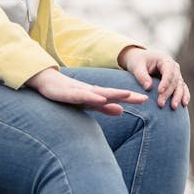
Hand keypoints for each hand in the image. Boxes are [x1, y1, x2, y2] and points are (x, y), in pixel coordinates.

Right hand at [25, 68, 146, 115]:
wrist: (46, 82)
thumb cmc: (68, 93)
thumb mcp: (88, 103)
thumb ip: (104, 107)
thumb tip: (122, 111)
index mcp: (96, 94)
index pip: (116, 96)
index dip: (130, 98)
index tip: (147, 99)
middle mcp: (90, 91)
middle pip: (111, 93)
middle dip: (127, 95)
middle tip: (144, 98)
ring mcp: (80, 91)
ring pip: (99, 93)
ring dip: (113, 93)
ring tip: (127, 94)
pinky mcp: (69, 93)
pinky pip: (82, 96)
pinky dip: (92, 96)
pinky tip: (100, 98)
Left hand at [118, 47, 189, 109]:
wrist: (139, 60)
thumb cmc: (137, 61)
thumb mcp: (136, 66)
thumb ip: (141, 75)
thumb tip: (148, 87)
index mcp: (164, 59)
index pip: (168, 72)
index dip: (165, 82)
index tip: (159, 92)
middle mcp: (174, 67)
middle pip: (174, 81)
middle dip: (168, 93)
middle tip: (160, 104)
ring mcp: (176, 74)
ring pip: (180, 86)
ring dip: (178, 97)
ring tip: (173, 107)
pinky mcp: (176, 82)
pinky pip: (182, 89)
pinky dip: (184, 96)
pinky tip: (183, 104)